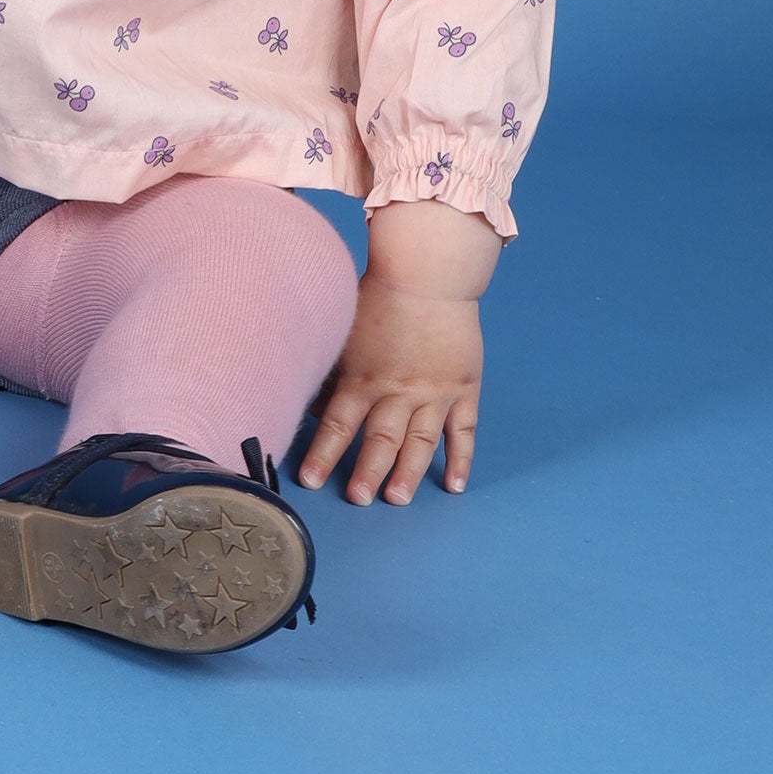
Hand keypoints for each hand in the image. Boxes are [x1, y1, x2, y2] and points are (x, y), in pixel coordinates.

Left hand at [297, 200, 498, 505]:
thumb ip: (330, 368)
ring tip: (397, 499)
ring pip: (421, 443)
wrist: (428, 273)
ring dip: (409, 474)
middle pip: (381, 440)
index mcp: (364, 376)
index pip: (338, 424)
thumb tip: (310, 402)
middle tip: (358, 500)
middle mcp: (399, 390)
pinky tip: (454, 485)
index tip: (308, 481)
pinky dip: (460, 460)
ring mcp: (434, 393)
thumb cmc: (379, 296)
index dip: (322, 454)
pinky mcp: (463, 389)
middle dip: (366, 472)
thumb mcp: (343, 330)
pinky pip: (463, 432)